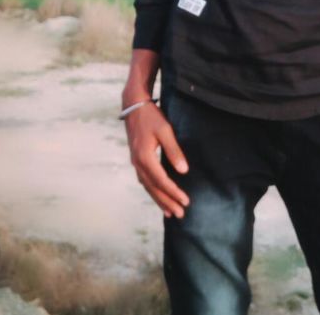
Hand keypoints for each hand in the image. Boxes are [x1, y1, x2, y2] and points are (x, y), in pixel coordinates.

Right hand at [124, 101, 190, 218]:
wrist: (133, 106)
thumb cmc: (151, 116)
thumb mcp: (165, 130)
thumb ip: (174, 151)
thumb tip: (183, 171)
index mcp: (145, 157)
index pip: (162, 181)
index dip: (174, 193)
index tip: (186, 201)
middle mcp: (138, 163)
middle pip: (153, 188)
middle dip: (167, 202)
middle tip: (180, 214)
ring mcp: (135, 162)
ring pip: (148, 186)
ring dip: (159, 199)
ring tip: (170, 212)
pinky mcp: (136, 159)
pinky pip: (144, 180)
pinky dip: (152, 190)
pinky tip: (158, 195)